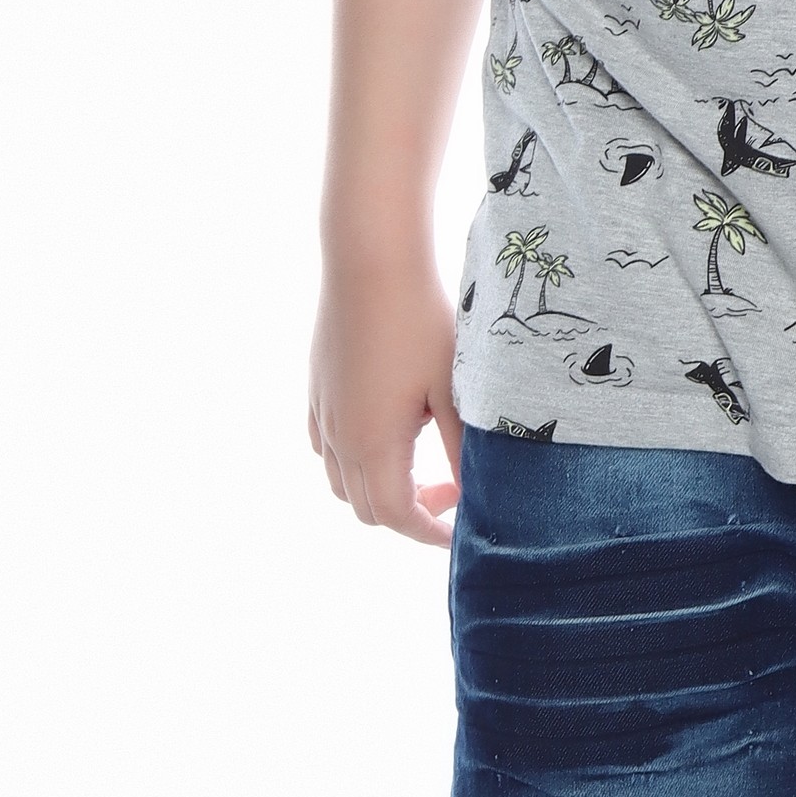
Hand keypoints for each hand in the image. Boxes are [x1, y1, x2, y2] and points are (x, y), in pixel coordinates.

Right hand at [307, 258, 461, 544]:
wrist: (371, 262)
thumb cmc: (421, 323)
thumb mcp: (455, 390)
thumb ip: (464, 449)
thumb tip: (479, 496)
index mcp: (374, 445)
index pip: (397, 516)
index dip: (430, 533)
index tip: (461, 531)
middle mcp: (339, 438)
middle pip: (367, 508)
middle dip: (411, 514)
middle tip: (453, 491)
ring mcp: (322, 414)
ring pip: (341, 482)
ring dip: (380, 489)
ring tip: (422, 466)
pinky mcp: (316, 390)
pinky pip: (327, 448)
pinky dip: (354, 462)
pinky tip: (386, 435)